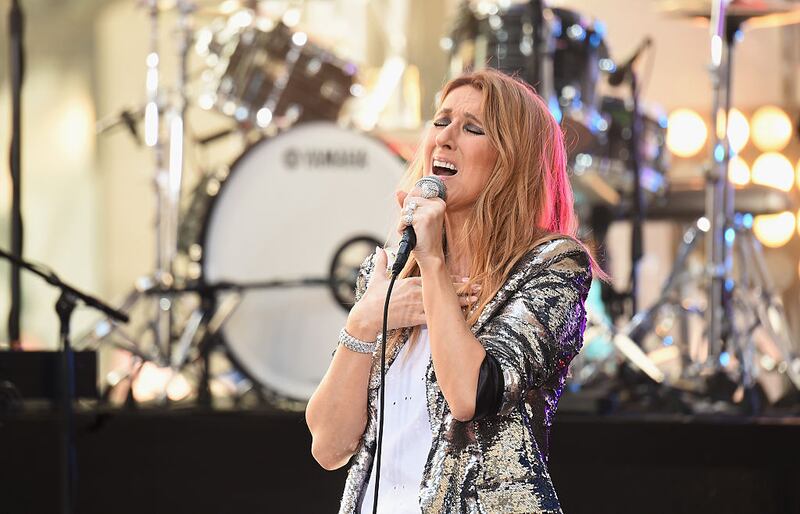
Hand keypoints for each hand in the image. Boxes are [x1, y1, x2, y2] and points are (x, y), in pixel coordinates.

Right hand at [346, 247, 478, 337]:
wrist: (368, 316)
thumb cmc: (372, 299)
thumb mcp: (377, 278)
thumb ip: (381, 263)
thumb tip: (380, 250)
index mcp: (410, 282)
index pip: (435, 278)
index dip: (451, 279)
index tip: (465, 279)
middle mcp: (416, 292)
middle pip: (443, 289)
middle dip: (461, 289)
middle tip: (477, 287)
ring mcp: (417, 305)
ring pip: (442, 303)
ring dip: (459, 303)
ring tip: (474, 300)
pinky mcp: (415, 318)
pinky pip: (434, 318)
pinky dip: (447, 317)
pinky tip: (459, 317)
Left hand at [396, 188, 445, 267]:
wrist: (430, 255)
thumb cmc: (424, 238)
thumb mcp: (417, 217)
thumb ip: (409, 203)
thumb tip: (398, 191)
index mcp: (438, 201)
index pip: (415, 192)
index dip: (410, 207)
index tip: (418, 219)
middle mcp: (437, 204)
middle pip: (409, 199)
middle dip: (406, 214)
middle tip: (416, 226)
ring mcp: (431, 210)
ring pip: (405, 209)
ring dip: (404, 221)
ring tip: (414, 230)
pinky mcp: (423, 218)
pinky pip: (403, 218)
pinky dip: (402, 227)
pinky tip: (412, 234)